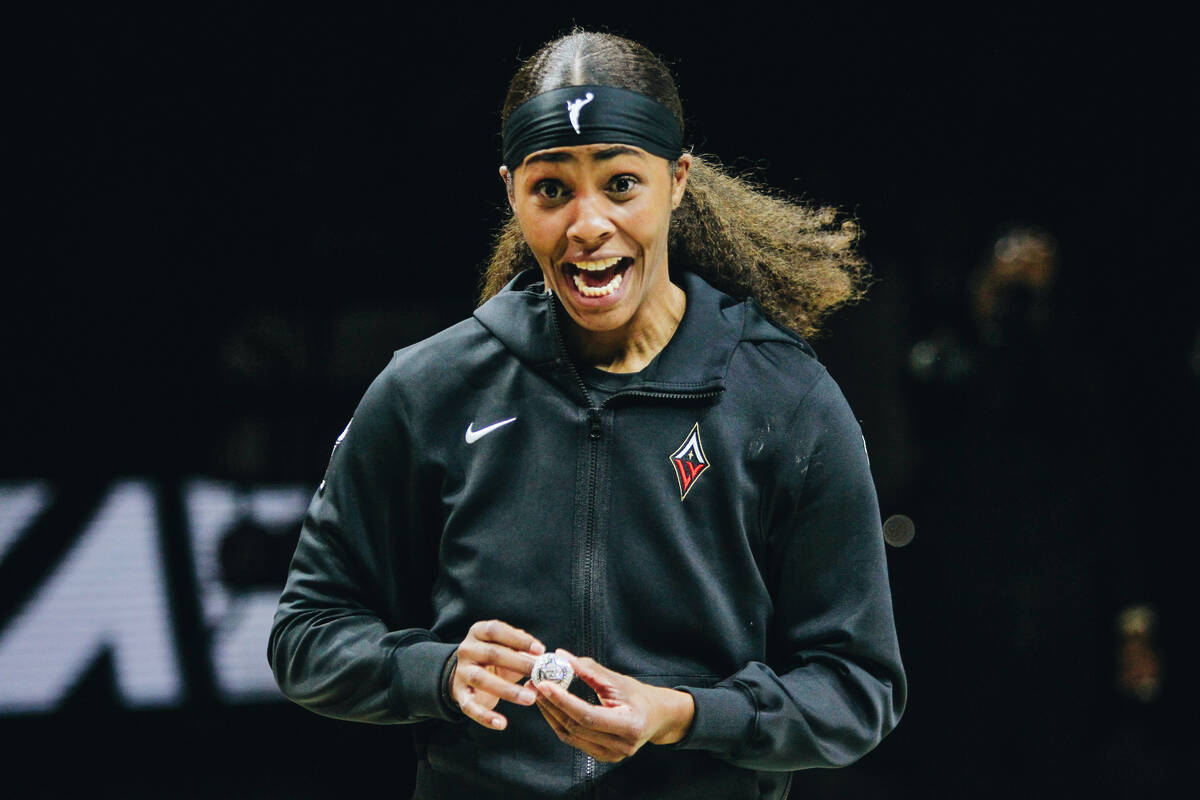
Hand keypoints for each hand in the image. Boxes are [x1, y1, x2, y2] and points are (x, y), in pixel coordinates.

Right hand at [450, 619, 544, 729]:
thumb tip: (544, 657)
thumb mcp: (508, 649)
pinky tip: (502, 724)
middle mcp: (467, 649)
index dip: (519, 640)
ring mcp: (461, 671)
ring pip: (482, 679)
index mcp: (479, 632)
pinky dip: (485, 717)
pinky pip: (470, 706)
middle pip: (492, 654)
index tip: (540, 650)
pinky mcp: (459, 694)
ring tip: (530, 698)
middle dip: (519, 664)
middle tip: (540, 674)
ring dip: (507, 690)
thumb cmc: (496, 658)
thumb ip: (524, 651)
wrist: (467, 675)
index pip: (497, 630)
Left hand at [534, 650, 694, 762]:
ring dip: (551, 713)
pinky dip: (559, 722)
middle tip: (535, 683)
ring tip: (539, 692)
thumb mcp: (618, 680)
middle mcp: (621, 746)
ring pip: (570, 735)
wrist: (656, 717)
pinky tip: (551, 706)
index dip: (564, 700)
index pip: (588, 715)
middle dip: (552, 704)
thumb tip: (561, 656)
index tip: (544, 684)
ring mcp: (610, 755)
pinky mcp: (601, 757)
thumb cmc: (639, 696)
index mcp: (630, 725)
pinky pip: (573, 739)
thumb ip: (590, 670)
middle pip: (576, 727)